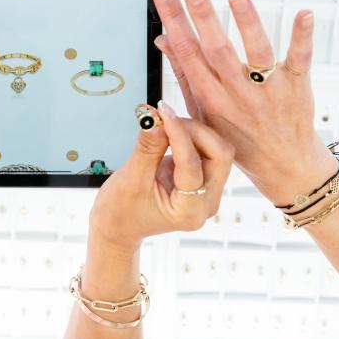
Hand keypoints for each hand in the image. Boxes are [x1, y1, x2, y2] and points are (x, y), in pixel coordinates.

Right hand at [88, 102, 233, 253]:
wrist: (118, 226)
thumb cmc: (120, 211)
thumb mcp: (131, 179)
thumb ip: (147, 148)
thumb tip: (155, 119)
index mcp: (190, 211)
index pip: (193, 164)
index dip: (178, 134)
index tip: (162, 112)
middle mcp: (206, 203)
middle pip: (220, 155)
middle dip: (195, 131)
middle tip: (166, 117)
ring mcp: (207, 191)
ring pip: (216, 150)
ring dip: (192, 131)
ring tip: (164, 122)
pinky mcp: (201, 179)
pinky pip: (205, 150)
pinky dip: (188, 136)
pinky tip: (168, 129)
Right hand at [150, 0, 335, 204]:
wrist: (283, 166)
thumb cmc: (237, 137)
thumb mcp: (202, 110)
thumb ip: (184, 72)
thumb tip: (164, 38)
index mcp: (210, 97)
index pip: (186, 52)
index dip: (173, 20)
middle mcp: (237, 94)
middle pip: (216, 51)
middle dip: (202, 17)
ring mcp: (268, 91)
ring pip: (256, 54)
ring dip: (246, 23)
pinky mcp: (296, 88)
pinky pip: (299, 61)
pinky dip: (301, 38)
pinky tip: (304, 13)